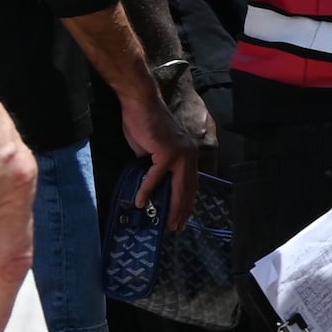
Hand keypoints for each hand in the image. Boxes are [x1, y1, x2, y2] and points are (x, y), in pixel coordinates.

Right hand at [115, 72, 206, 224]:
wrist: (140, 103)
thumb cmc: (145, 124)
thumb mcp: (155, 150)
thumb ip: (158, 167)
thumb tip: (154, 185)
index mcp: (189, 155)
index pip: (191, 184)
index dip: (187, 203)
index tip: (183, 218)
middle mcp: (190, 156)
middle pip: (188, 190)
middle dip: (183, 211)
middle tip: (176, 228)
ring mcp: (180, 154)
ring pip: (177, 187)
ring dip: (171, 207)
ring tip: (166, 223)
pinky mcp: (167, 153)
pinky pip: (156, 177)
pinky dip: (147, 190)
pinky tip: (141, 202)